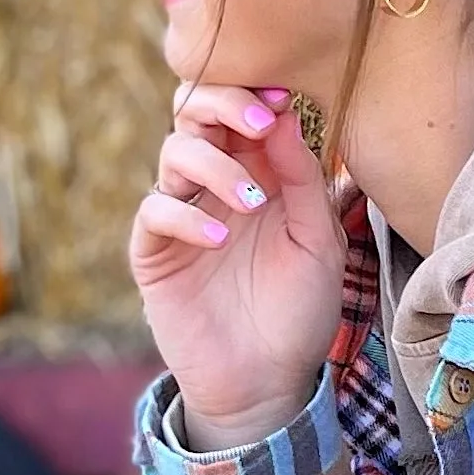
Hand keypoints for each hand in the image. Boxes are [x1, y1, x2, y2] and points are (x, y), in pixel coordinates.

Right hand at [132, 82, 346, 450]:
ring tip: (252, 202)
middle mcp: (216, 184)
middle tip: (258, 121)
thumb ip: (304, 179)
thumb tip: (285, 115)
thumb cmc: (300, 310)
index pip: (241, 110)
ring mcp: (183, 214)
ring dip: (215, 166)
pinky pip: (155, 211)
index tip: (281, 96)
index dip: (253, 92)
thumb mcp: (318, 242)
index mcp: (259, 172)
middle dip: (223, 105)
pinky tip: (218, 240)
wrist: (268, 381)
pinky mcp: (155, 252)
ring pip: (175, 153)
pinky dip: (186, 217)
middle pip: (196, 114)